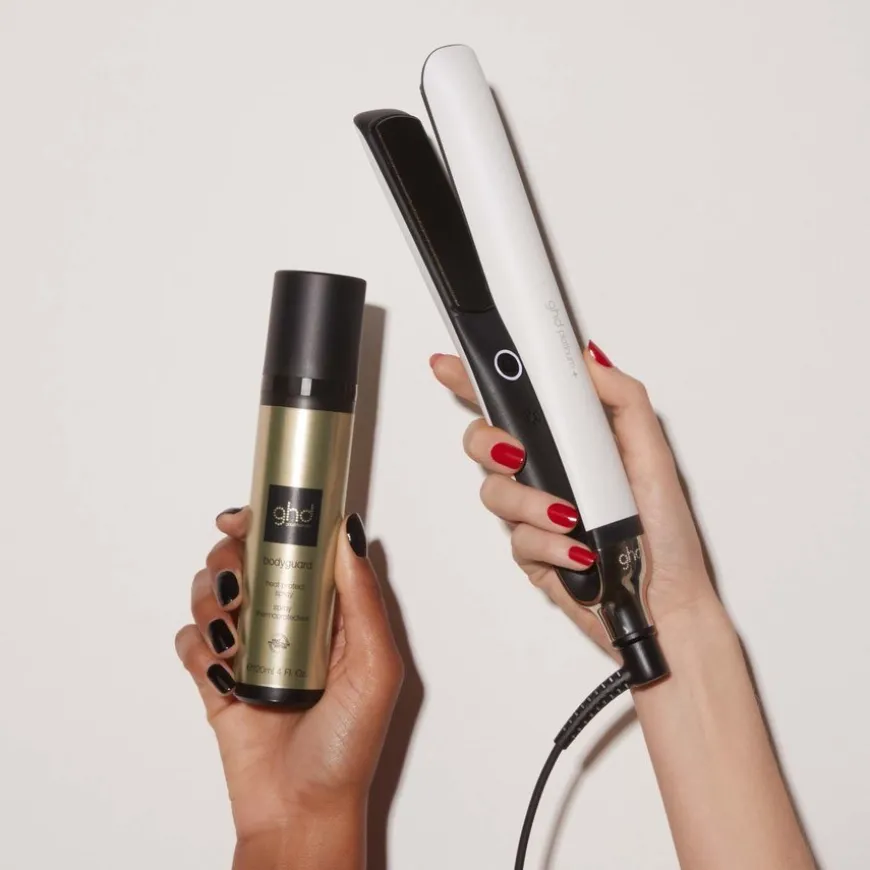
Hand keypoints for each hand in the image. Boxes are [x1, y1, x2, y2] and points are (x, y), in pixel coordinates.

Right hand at [175, 511, 402, 862]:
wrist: (300, 810)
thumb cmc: (347, 746)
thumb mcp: (375, 668)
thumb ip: (363, 600)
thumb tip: (348, 534)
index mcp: (328, 610)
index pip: (295, 546)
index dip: (268, 523)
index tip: (245, 516)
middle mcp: (286, 619)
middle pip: (244, 559)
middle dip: (230, 561)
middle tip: (237, 587)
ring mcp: (249, 646)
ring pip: (211, 591)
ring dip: (210, 603)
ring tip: (232, 640)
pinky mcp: (216, 676)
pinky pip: (190, 639)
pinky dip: (198, 646)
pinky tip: (222, 670)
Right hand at [430, 341, 720, 651]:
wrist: (668, 602)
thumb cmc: (666, 533)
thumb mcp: (653, 454)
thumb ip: (624, 400)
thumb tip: (590, 360)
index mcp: (570, 441)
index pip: (514, 402)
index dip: (474, 381)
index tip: (449, 365)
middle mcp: (546, 472)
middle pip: (484, 442)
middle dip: (488, 442)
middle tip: (513, 451)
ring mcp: (534, 512)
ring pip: (495, 491)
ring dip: (530, 502)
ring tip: (570, 518)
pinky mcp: (531, 552)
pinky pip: (518, 539)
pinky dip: (549, 544)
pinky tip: (578, 553)